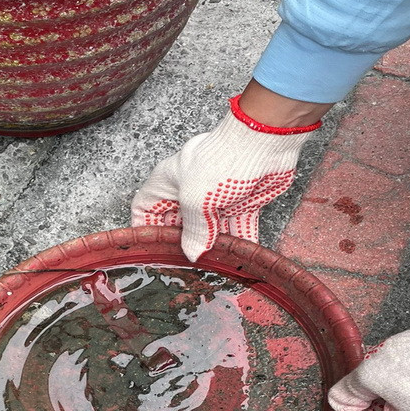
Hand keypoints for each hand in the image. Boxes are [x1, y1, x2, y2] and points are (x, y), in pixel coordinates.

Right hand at [131, 94, 319, 260]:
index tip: (151, 251)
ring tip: (215, 267)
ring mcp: (217, 196)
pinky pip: (239, 227)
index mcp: (169, 182)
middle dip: (184, 244)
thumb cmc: (222, 159)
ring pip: (212, 229)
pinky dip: (240, 242)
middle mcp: (191, 189)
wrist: (263, 143)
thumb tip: (192, 253)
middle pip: (181, 223)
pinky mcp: (243, 201)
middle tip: (186, 267)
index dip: (145, 228)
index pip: (145, 207)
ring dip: (215, 247)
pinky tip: (240, 257)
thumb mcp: (197, 200)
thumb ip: (194, 230)